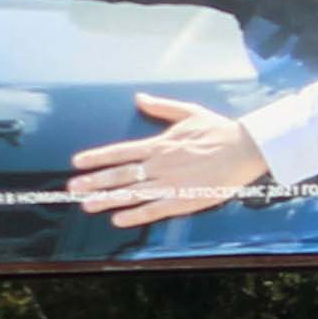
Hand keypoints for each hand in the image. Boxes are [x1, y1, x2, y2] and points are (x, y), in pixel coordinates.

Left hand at [65, 94, 266, 230]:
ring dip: (108, 200)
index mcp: (159, 144)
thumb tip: (139, 98)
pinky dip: (135, 215)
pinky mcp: (185, 199)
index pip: (120, 151)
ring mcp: (171, 183)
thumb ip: (161, 107)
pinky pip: (155, 209)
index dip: (96, 157)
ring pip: (132, 194)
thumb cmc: (218, 130)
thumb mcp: (188, 112)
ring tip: (86, 205)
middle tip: (72, 188)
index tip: (77, 162)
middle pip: (120, 174)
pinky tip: (118, 220)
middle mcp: (160, 164)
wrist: (245, 149)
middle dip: (94, 181)